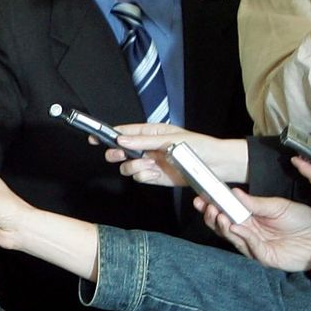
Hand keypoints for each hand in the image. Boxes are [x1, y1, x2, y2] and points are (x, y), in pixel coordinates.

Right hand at [106, 123, 248, 186]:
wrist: (215, 165)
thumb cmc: (198, 146)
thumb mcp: (170, 139)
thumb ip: (143, 141)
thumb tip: (121, 138)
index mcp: (151, 132)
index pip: (124, 132)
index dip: (108, 134)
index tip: (94, 137)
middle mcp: (148, 147)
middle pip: (120, 151)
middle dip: (118, 154)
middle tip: (120, 156)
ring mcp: (151, 163)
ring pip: (128, 167)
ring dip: (135, 168)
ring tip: (150, 166)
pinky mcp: (155, 177)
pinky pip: (140, 178)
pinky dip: (145, 177)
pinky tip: (156, 174)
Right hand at [197, 190, 310, 271]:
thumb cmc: (302, 220)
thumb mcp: (279, 205)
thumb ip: (256, 202)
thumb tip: (234, 193)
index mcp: (250, 217)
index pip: (226, 211)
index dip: (213, 205)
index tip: (202, 197)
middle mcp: (248, 231)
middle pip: (222, 226)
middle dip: (212, 216)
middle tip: (207, 207)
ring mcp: (254, 245)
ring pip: (231, 237)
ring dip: (223, 226)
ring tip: (219, 215)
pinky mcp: (262, 257)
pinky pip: (248, 247)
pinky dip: (241, 236)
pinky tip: (237, 227)